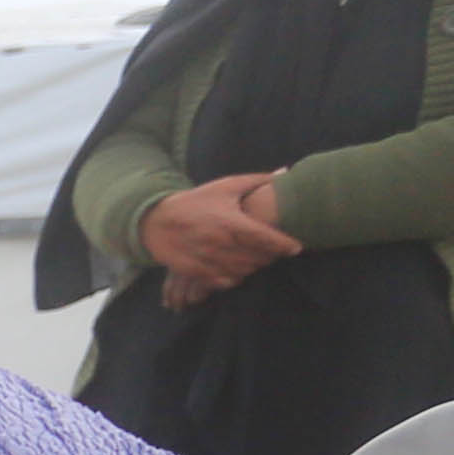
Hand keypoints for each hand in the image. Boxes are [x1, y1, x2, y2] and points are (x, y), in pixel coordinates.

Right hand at [141, 172, 300, 303]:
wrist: (156, 220)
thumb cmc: (195, 201)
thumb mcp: (225, 186)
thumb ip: (257, 181)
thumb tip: (285, 172)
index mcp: (230, 221)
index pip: (265, 238)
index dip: (284, 244)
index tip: (297, 248)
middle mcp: (220, 243)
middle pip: (258, 258)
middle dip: (270, 255)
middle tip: (273, 250)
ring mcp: (208, 260)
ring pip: (244, 271)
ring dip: (254, 266)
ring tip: (256, 258)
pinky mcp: (197, 272)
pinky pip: (226, 281)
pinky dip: (236, 276)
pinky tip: (236, 267)